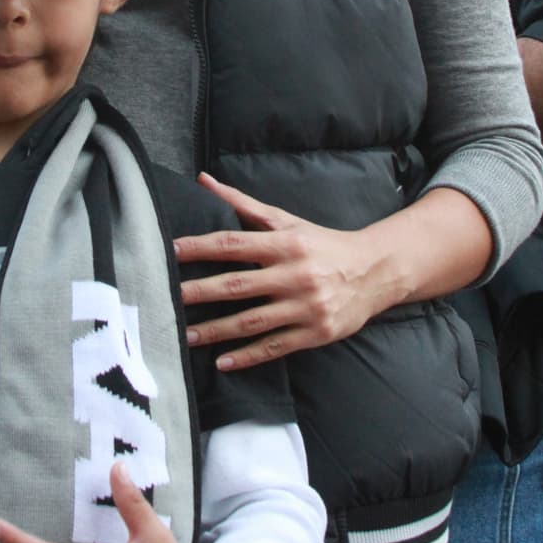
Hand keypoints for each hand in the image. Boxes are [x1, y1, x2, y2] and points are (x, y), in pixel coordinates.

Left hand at [173, 174, 388, 371]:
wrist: (375, 271)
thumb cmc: (322, 244)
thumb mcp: (287, 221)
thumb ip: (243, 205)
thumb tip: (204, 180)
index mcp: (285, 244)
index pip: (234, 244)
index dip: (201, 247)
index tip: (171, 252)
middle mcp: (295, 274)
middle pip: (237, 285)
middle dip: (199, 292)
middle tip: (167, 300)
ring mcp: (306, 306)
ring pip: (252, 321)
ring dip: (216, 331)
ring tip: (186, 336)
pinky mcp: (315, 332)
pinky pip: (275, 346)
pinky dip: (247, 356)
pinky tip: (222, 362)